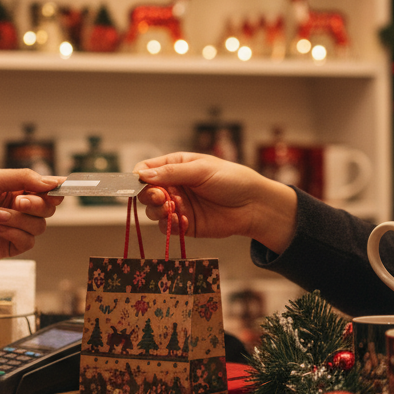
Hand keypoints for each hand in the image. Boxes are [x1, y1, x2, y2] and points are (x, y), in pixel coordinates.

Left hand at [0, 168, 62, 258]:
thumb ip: (24, 178)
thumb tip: (54, 181)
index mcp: (15, 189)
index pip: (45, 190)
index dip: (55, 190)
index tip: (61, 188)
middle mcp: (17, 209)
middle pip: (48, 209)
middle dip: (38, 204)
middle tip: (19, 201)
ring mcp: (13, 228)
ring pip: (39, 226)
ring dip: (21, 219)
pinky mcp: (7, 246)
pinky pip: (27, 242)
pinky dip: (15, 233)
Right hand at [133, 152, 296, 253]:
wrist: (253, 206)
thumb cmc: (232, 180)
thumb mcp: (201, 169)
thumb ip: (172, 172)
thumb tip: (142, 175)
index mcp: (176, 166)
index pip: (147, 170)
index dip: (139, 177)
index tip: (139, 182)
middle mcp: (173, 186)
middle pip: (146, 192)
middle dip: (149, 195)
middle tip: (161, 198)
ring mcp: (177, 206)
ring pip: (153, 211)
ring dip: (158, 211)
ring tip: (172, 209)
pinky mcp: (183, 225)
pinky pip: (166, 227)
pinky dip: (170, 225)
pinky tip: (182, 220)